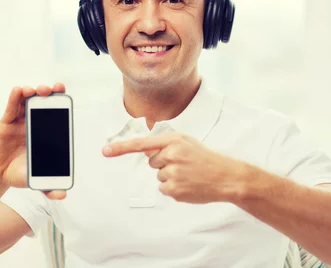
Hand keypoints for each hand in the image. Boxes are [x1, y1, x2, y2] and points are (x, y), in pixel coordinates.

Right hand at [0, 84, 66, 199]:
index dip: (59, 102)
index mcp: (45, 133)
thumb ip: (48, 187)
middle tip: (53, 89)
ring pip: (26, 102)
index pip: (54, 113)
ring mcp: (19, 122)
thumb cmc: (20, 173)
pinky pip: (11, 108)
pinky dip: (14, 98)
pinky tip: (18, 90)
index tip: (63, 93)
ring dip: (32, 93)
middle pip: (41, 103)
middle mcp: (33, 123)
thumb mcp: (35, 180)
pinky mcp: (6, 123)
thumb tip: (63, 195)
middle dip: (48, 93)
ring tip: (35, 90)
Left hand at [103, 132, 245, 203]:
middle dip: (164, 164)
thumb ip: (165, 143)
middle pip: (152, 162)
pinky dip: (173, 188)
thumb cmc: (205, 158)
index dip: (121, 147)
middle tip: (183, 165)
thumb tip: (146, 151)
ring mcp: (172, 173)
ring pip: (158, 176)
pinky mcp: (174, 189)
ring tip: (188, 174)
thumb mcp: (186, 142)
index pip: (142, 143)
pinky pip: (163, 188)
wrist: (225, 176)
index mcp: (173, 140)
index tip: (105, 151)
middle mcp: (171, 154)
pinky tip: (188, 184)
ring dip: (170, 176)